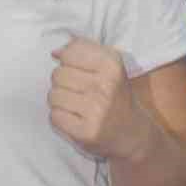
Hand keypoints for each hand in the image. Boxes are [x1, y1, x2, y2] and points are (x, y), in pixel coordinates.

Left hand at [48, 36, 150, 162]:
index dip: (69, 62)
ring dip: (60, 102)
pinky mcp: (86, 131)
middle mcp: (105, 86)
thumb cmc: (114, 97)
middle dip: (64, 83)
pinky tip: (76, 120)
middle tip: (81, 93)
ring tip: (78, 107)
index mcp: (112, 65)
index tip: (82, 72)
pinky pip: (54, 116)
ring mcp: (96, 110)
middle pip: (58, 74)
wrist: (131, 135)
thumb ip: (81, 51)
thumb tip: (55, 52)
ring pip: (53, 95)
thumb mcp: (107, 67)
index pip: (69, 53)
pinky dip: (60, 118)